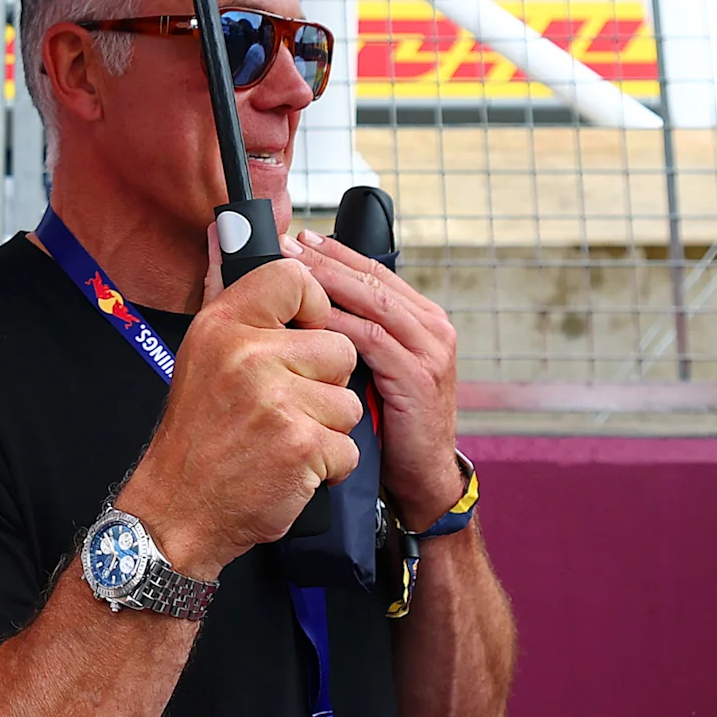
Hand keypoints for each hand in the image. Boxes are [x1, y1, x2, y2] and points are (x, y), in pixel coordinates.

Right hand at [113, 252, 360, 579]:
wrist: (178, 509)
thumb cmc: (197, 433)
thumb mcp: (202, 353)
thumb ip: (226, 292)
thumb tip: (226, 230)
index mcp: (224, 324)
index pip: (295, 279)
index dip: (314, 309)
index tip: (301, 336)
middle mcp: (248, 355)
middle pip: (338, 348)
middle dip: (323, 385)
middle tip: (282, 408)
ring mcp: (275, 400)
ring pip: (348, 401)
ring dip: (326, 429)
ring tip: (282, 441)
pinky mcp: (301, 445)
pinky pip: (348, 447)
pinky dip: (326, 468)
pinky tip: (288, 469)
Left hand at [286, 230, 465, 525]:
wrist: (422, 479)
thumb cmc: (387, 424)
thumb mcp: (371, 369)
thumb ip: (349, 335)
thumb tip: (302, 303)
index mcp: (420, 319)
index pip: (373, 272)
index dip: (333, 252)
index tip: (295, 237)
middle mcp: (431, 326)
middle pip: (371, 279)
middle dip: (325, 260)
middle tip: (285, 243)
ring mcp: (430, 350)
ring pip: (372, 303)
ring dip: (328, 283)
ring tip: (292, 270)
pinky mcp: (418, 377)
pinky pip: (372, 341)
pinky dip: (338, 327)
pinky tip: (307, 319)